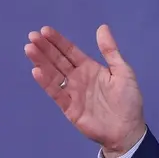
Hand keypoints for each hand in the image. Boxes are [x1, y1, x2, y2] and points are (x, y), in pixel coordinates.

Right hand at [25, 25, 145, 157]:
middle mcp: (78, 78)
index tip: (44, 30)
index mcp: (90, 68)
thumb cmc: (128, 101)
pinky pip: (56, 93)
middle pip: (58, 61)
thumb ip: (111, 51)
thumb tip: (102, 27)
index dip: (58, 41)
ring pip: (53, 74)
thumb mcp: (123, 72)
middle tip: (32, 36)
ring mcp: (72, 93)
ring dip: (41, 62)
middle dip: (45, 48)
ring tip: (29, 49)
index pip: (70, 52)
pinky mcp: (69, 108)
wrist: (128, 130)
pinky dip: (46, 83)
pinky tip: (37, 71)